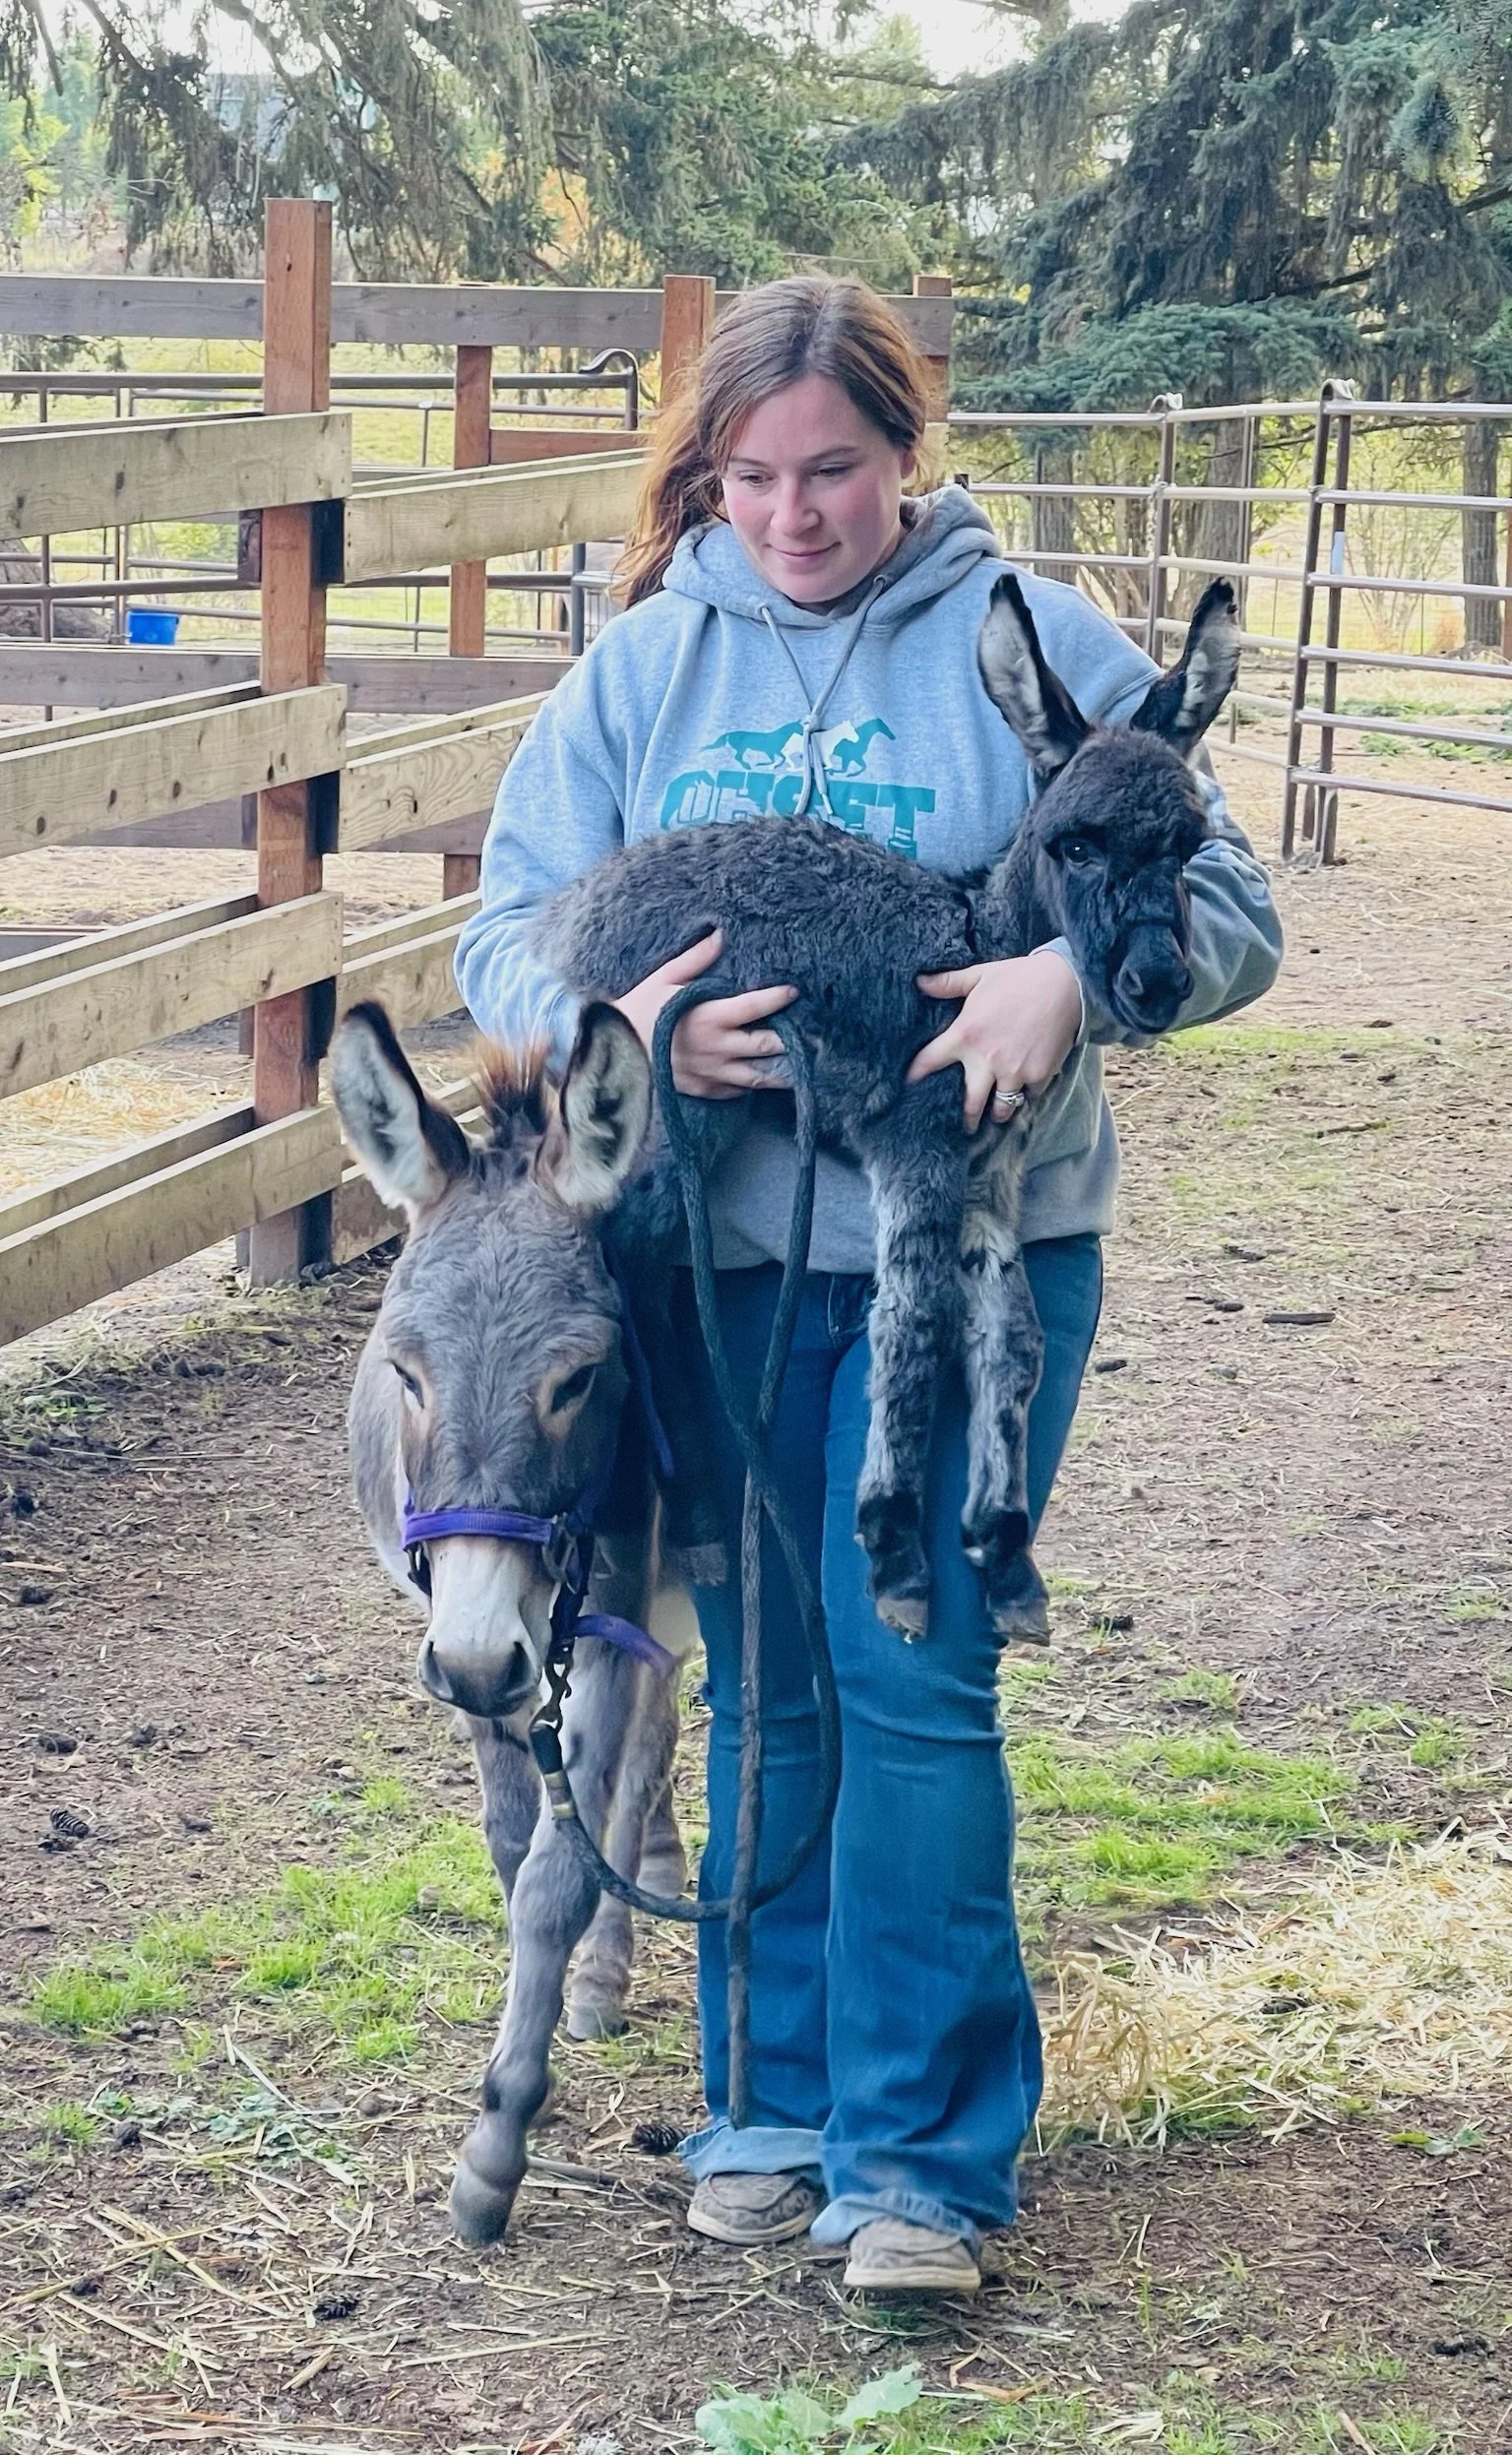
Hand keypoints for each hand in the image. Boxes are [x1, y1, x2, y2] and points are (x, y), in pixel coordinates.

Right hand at [613, 929, 797, 1100]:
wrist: (612, 1052)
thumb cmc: (637, 1010)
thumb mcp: (662, 978)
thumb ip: (695, 959)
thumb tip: (720, 935)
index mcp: (709, 1017)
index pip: (754, 1007)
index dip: (778, 998)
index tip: (794, 991)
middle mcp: (716, 1047)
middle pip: (765, 1046)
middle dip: (793, 1041)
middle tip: (816, 1037)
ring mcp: (712, 1072)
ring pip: (757, 1076)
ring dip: (782, 1071)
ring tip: (802, 1066)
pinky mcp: (703, 1089)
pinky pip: (736, 1090)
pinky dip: (752, 1084)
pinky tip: (764, 1078)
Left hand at [907, 946, 1082, 1132]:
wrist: (1066, 983)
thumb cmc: (1020, 977)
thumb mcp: (980, 975)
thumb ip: (948, 983)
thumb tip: (919, 982)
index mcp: (965, 1034)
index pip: (930, 1060)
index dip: (917, 1073)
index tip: (909, 1083)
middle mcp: (986, 1060)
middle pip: (970, 1103)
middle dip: (967, 1118)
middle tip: (965, 1126)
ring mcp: (1014, 1071)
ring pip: (1002, 1108)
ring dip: (998, 1112)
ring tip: (997, 1115)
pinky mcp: (1039, 1075)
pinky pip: (1030, 1095)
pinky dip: (1028, 1095)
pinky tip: (1027, 1093)